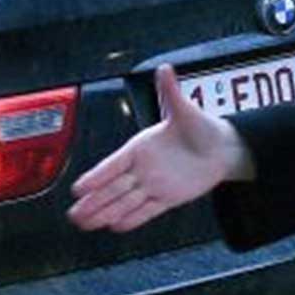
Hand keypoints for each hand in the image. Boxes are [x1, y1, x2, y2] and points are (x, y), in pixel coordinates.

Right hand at [67, 64, 254, 232]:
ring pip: (125, 202)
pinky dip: (131, 219)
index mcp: (140, 146)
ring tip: (85, 224)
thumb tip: (164, 69)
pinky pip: (146, 211)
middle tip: (73, 214)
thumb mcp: (184, 110)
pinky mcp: (168, 198)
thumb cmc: (201, 126)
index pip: (112, 165)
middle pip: (113, 188)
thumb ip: (171, 92)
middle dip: (93, 202)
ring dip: (105, 213)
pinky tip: (114, 226)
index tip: (78, 188)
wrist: (221, 148)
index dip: (96, 178)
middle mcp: (143, 167)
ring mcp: (154, 184)